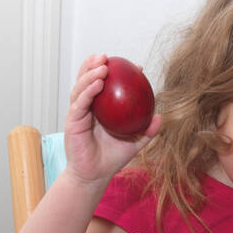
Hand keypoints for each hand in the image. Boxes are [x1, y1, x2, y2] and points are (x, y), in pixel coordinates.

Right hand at [63, 54, 161, 188]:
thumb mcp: (134, 143)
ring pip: (81, 86)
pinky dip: (88, 91)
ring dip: (90, 73)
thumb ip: (147, 131)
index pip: (105, 84)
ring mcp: (78, 112)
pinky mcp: (72, 120)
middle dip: (93, 64)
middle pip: (87, 79)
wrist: (94, 175)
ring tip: (102, 66)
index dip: (116, 72)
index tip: (133, 66)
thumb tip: (160, 117)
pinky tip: (98, 84)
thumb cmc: (112, 158)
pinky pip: (80, 102)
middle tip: (107, 57)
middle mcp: (88, 106)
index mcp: (100, 108)